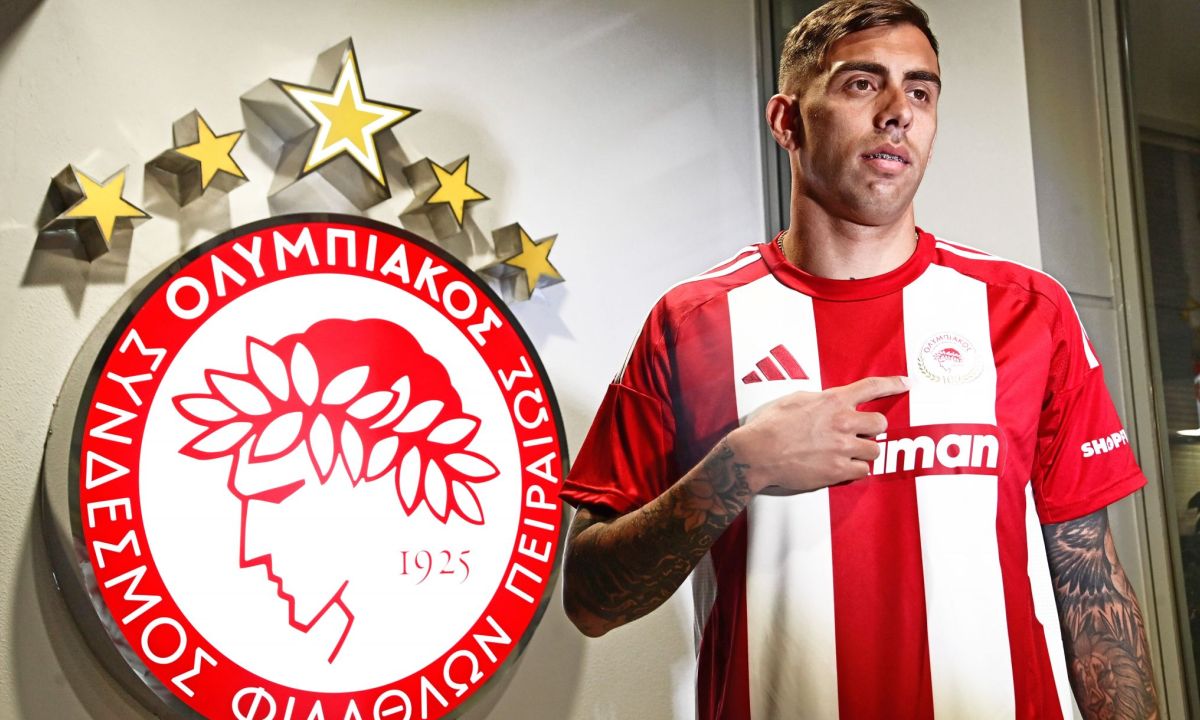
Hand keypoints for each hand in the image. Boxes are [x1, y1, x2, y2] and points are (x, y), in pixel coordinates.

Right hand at [726, 375, 908, 494]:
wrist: (757, 452)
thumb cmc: (770, 425)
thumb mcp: (796, 399)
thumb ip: (821, 400)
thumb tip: (831, 403)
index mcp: (833, 401)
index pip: (871, 387)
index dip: (892, 384)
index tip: (905, 383)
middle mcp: (843, 422)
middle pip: (880, 424)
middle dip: (871, 429)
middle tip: (858, 433)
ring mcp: (842, 448)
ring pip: (874, 450)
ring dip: (863, 451)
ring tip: (845, 452)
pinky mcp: (837, 470)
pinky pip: (862, 471)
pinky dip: (854, 470)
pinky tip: (840, 466)